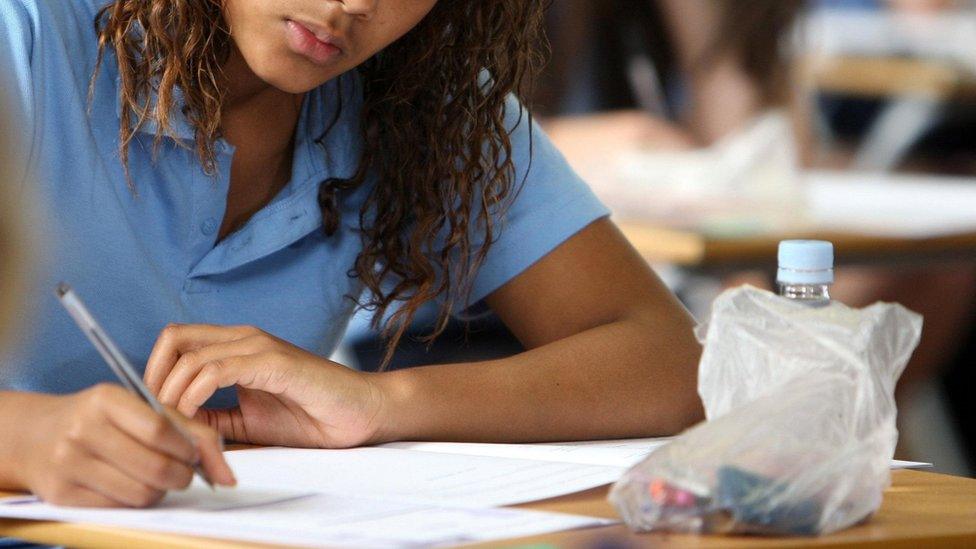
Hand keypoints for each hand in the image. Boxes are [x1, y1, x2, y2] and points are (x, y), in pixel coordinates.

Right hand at [16, 384, 234, 506]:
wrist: (38, 435)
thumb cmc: (104, 419)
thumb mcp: (141, 409)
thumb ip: (190, 431)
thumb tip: (229, 477)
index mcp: (106, 399)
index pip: (162, 430)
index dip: (188, 449)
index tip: (194, 454)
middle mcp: (83, 429)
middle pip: (156, 467)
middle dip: (183, 475)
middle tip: (184, 472)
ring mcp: (68, 463)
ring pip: (141, 493)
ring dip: (161, 491)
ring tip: (158, 477)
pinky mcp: (61, 494)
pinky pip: (119, 508)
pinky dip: (136, 501)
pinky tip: (133, 485)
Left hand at [143, 324, 385, 447]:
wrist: (359, 416)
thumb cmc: (311, 417)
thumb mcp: (246, 422)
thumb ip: (212, 418)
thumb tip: (173, 425)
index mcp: (237, 348)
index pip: (177, 341)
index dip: (154, 373)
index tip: (154, 410)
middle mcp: (244, 339)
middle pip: (173, 337)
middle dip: (155, 378)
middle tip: (158, 416)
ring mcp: (259, 347)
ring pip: (190, 356)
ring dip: (172, 394)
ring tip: (176, 425)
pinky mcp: (273, 362)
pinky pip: (217, 371)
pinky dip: (196, 395)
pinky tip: (196, 418)